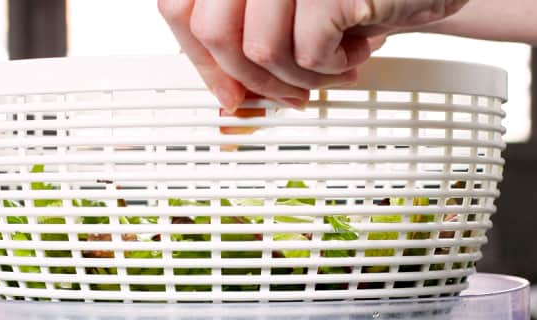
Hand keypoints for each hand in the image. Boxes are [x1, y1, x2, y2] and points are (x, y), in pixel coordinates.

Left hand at [158, 0, 467, 110]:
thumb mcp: (292, 13)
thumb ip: (251, 38)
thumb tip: (225, 95)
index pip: (181, 7)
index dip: (198, 57)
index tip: (226, 90)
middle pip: (210, 31)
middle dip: (250, 79)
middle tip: (285, 94)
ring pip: (257, 50)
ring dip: (297, 77)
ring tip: (332, 67)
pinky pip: (305, 54)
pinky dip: (332, 68)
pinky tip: (355, 51)